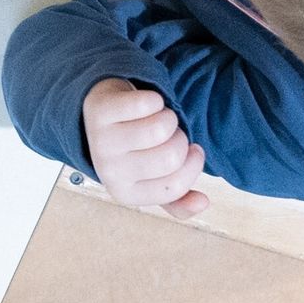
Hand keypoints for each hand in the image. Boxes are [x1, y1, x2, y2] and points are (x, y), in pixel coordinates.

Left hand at [79, 80, 209, 218]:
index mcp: (127, 193)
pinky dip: (154, 100)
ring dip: (169, 117)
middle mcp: (111, 172)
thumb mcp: (152, 179)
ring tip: (160, 117)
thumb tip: (203, 202)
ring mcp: (102, 141)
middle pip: (170, 157)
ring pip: (159, 129)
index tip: (192, 150)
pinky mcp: (100, 111)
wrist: (102, 118)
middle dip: (181, 139)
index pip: (176, 186)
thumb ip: (179, 198)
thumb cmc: (133, 150)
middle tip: (171, 133)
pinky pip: (143, 104)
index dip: (193, 164)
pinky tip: (147, 104)